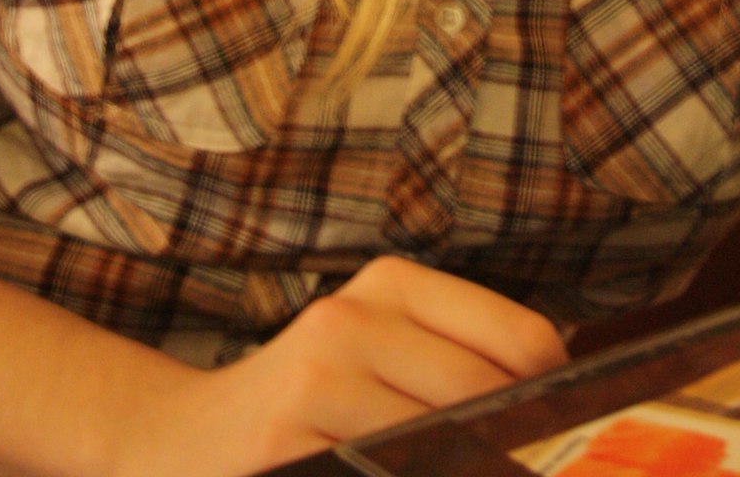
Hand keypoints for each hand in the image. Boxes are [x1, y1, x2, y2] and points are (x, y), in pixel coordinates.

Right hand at [170, 256, 569, 473]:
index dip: (553, 397)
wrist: (181, 440)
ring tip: (445, 463)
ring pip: (441, 444)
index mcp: (392, 282)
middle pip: (485, 396)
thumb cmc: (307, 403)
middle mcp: (356, 315)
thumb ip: (456, 362)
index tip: (558, 432)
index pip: (522, 338)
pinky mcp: (290, 438)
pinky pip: (385, 473)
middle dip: (508, 445)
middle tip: (519, 463)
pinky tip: (378, 474)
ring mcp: (318, 376)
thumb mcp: (379, 351)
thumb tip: (557, 397)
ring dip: (457, 465)